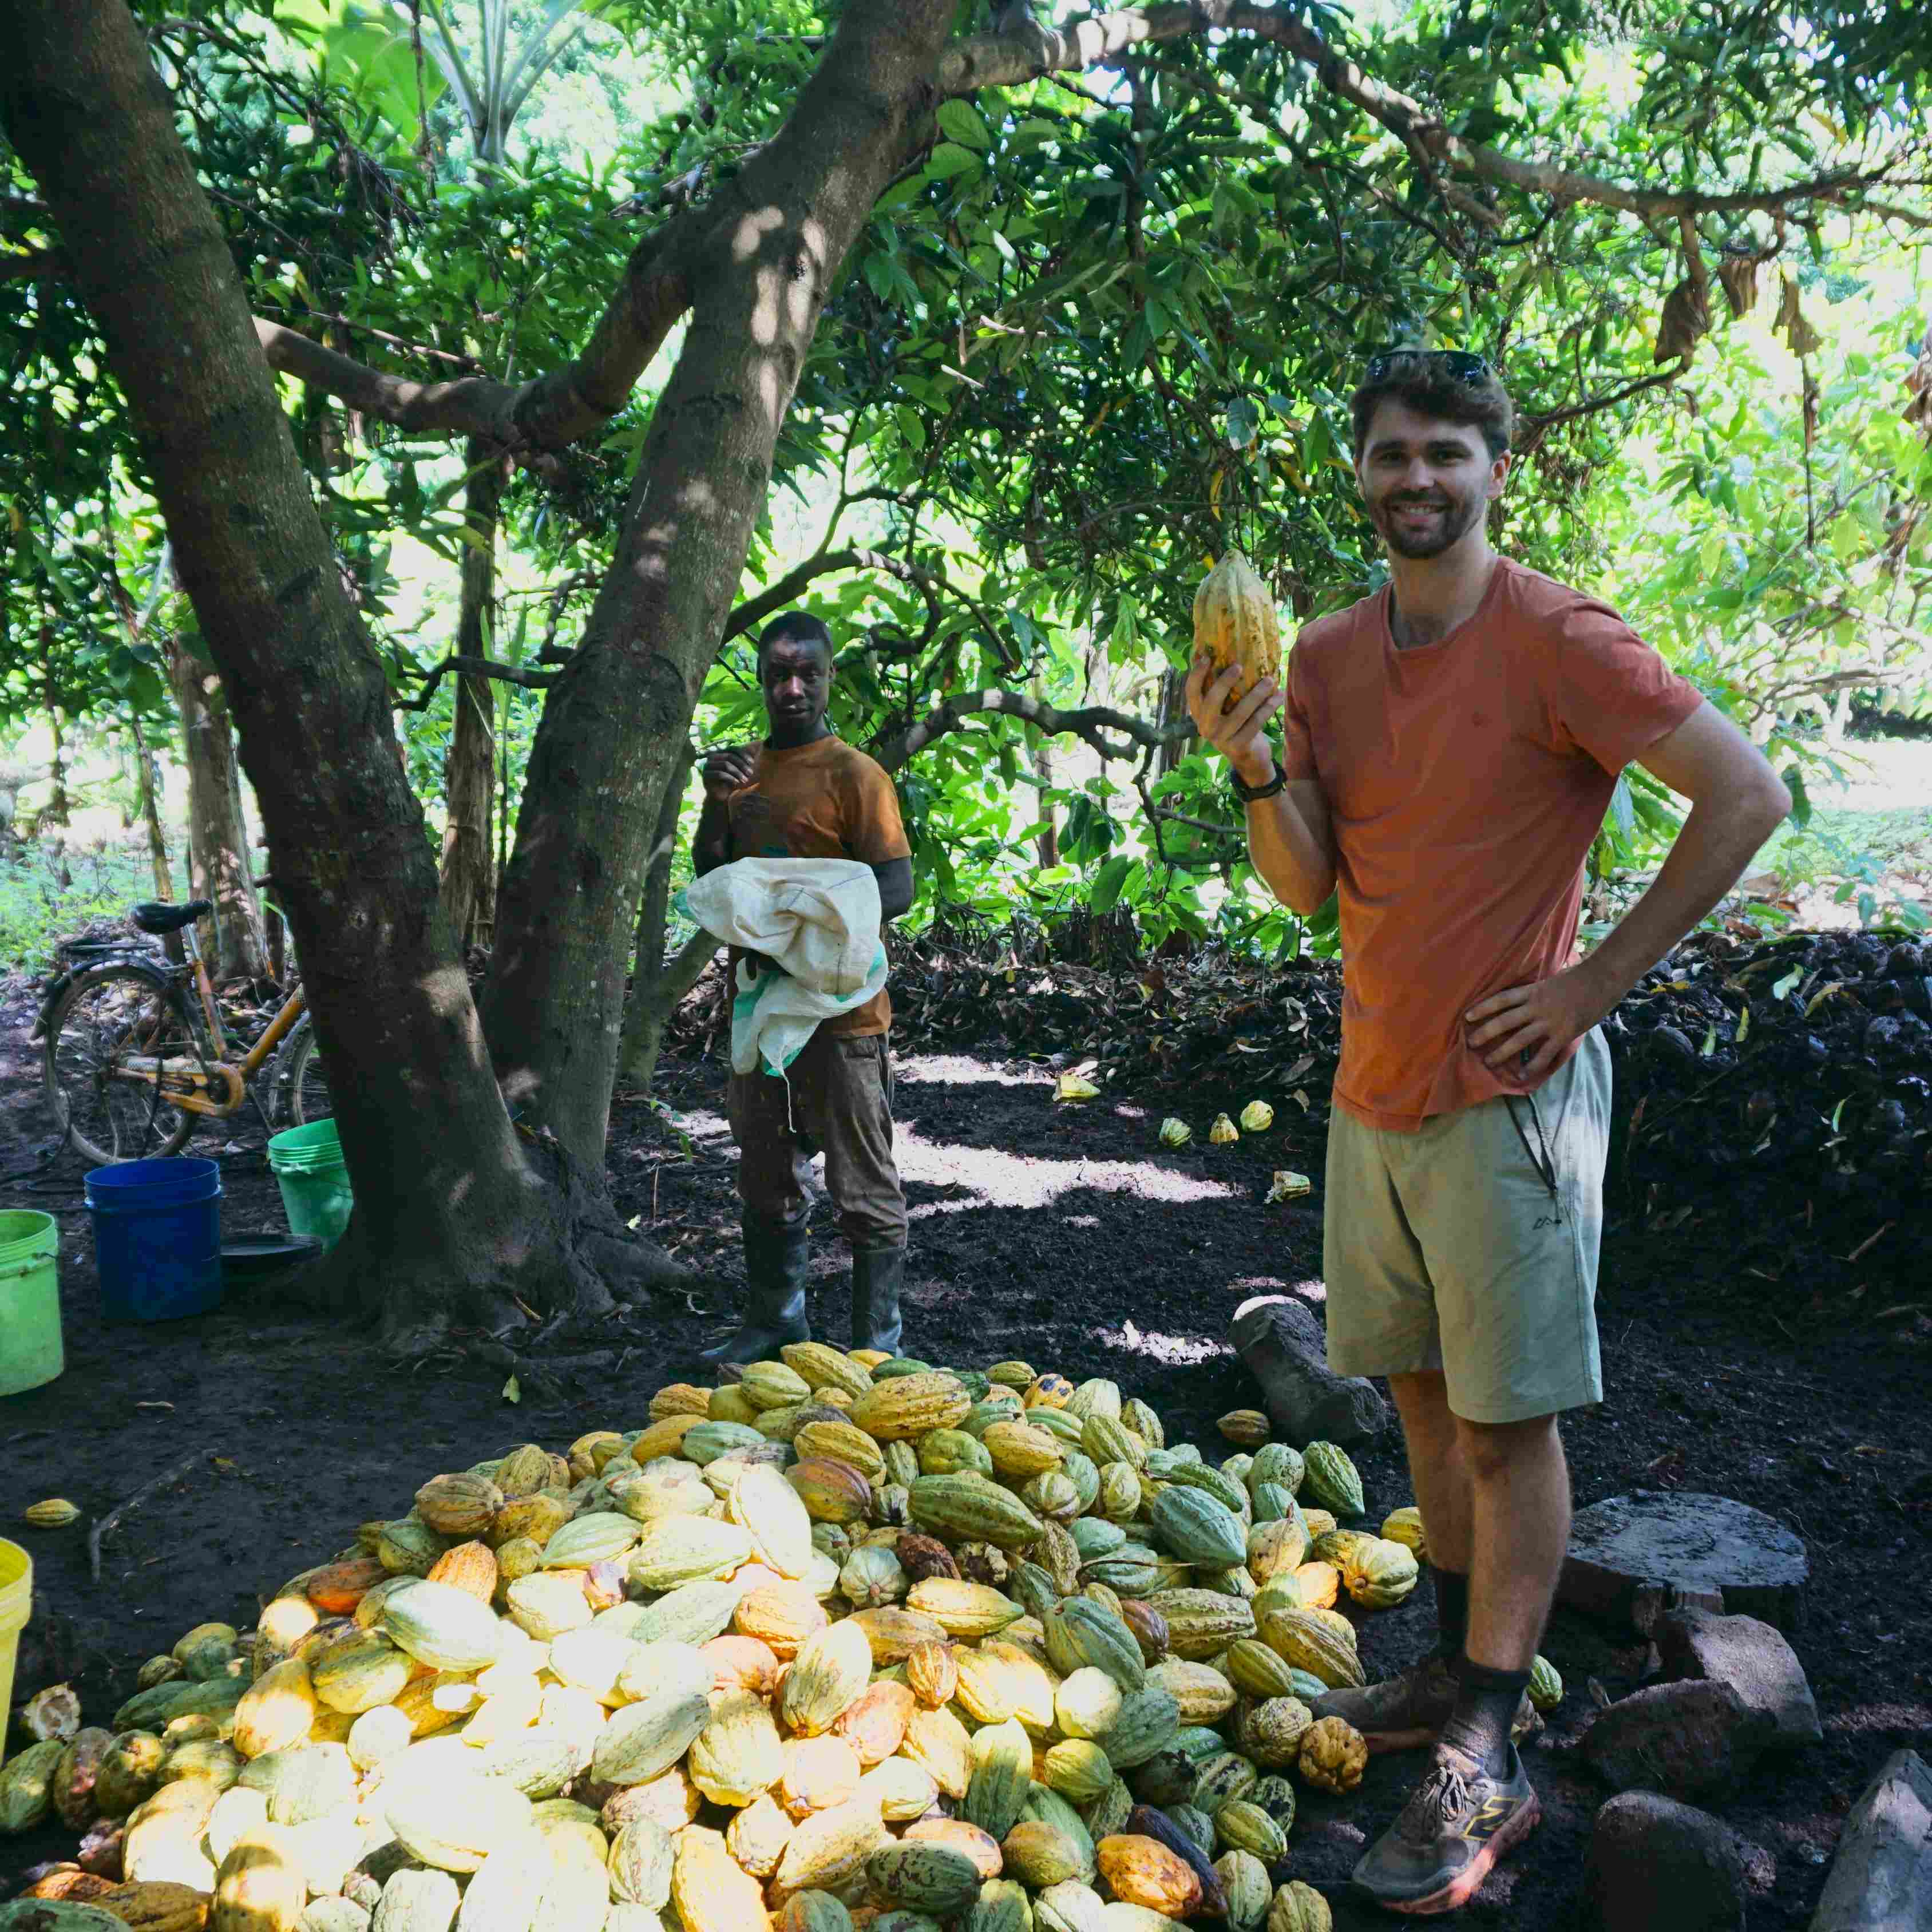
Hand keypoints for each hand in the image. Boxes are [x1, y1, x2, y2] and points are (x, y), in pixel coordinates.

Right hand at [702, 743, 758, 801]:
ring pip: (725, 764)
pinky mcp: (706, 775)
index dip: (743, 754)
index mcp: (720, 752)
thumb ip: (746, 758)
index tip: (753, 763)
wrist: (721, 796)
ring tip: (745, 780)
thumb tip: (757, 745)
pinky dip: (730, 778)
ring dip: (738, 772)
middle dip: (742, 765)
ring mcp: (707, 765)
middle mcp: (712, 756)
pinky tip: (737, 783)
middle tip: (751, 773)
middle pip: (729, 756)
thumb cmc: (732, 780)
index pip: (732, 749)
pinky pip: (720, 774)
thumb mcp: (740, 769)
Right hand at [1184, 650, 1282, 787]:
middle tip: (1239, 666)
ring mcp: (1221, 738)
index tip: (1206, 657)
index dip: (1196, 674)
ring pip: (1240, 712)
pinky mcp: (1238, 746)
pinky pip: (1255, 723)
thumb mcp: (1225, 710)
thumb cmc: (1237, 725)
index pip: (1191, 693)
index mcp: (1199, 714)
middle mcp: (1206, 727)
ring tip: (1270, 679)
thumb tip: (1230, 657)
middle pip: (1211, 701)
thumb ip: (1223, 691)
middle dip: (1225, 682)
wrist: (1248, 758)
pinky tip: (1279, 696)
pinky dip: (1269, 708)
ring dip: (1257, 693)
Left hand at [1465, 962, 1615, 1079]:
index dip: (1483, 1008)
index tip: (1467, 1016)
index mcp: (1533, 991)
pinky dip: (1533, 1065)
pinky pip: (1544, 1053)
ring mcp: (1549, 1021)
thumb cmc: (1579, 976)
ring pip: (1519, 1039)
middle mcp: (1537, 1006)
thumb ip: (1538, 988)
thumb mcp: (1552, 978)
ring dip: (1502, 1052)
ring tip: (1488, 1061)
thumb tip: (1528, 992)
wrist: (1602, 979)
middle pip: (1504, 1021)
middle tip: (1471, 1043)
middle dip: (1485, 1033)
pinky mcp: (1563, 1034)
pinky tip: (1522, 1075)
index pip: (1501, 1000)